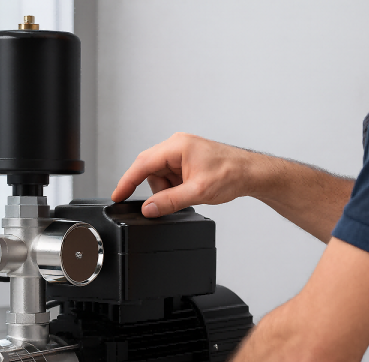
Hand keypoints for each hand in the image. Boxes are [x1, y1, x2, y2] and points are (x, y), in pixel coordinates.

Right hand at [111, 132, 265, 216]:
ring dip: (167, 190)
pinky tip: (189, 192)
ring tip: (188, 195)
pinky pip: (170, 176)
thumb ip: (169, 201)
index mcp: (177, 146)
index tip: (118, 195)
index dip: (127, 181)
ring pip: (160, 175)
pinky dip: (175, 188)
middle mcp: (177, 145)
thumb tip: (149, 209)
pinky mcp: (186, 161)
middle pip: (150, 169)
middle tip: (160, 205)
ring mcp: (182, 152)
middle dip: (155, 189)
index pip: (143, 163)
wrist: (251, 174)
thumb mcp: (197, 192)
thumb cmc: (232, 173)